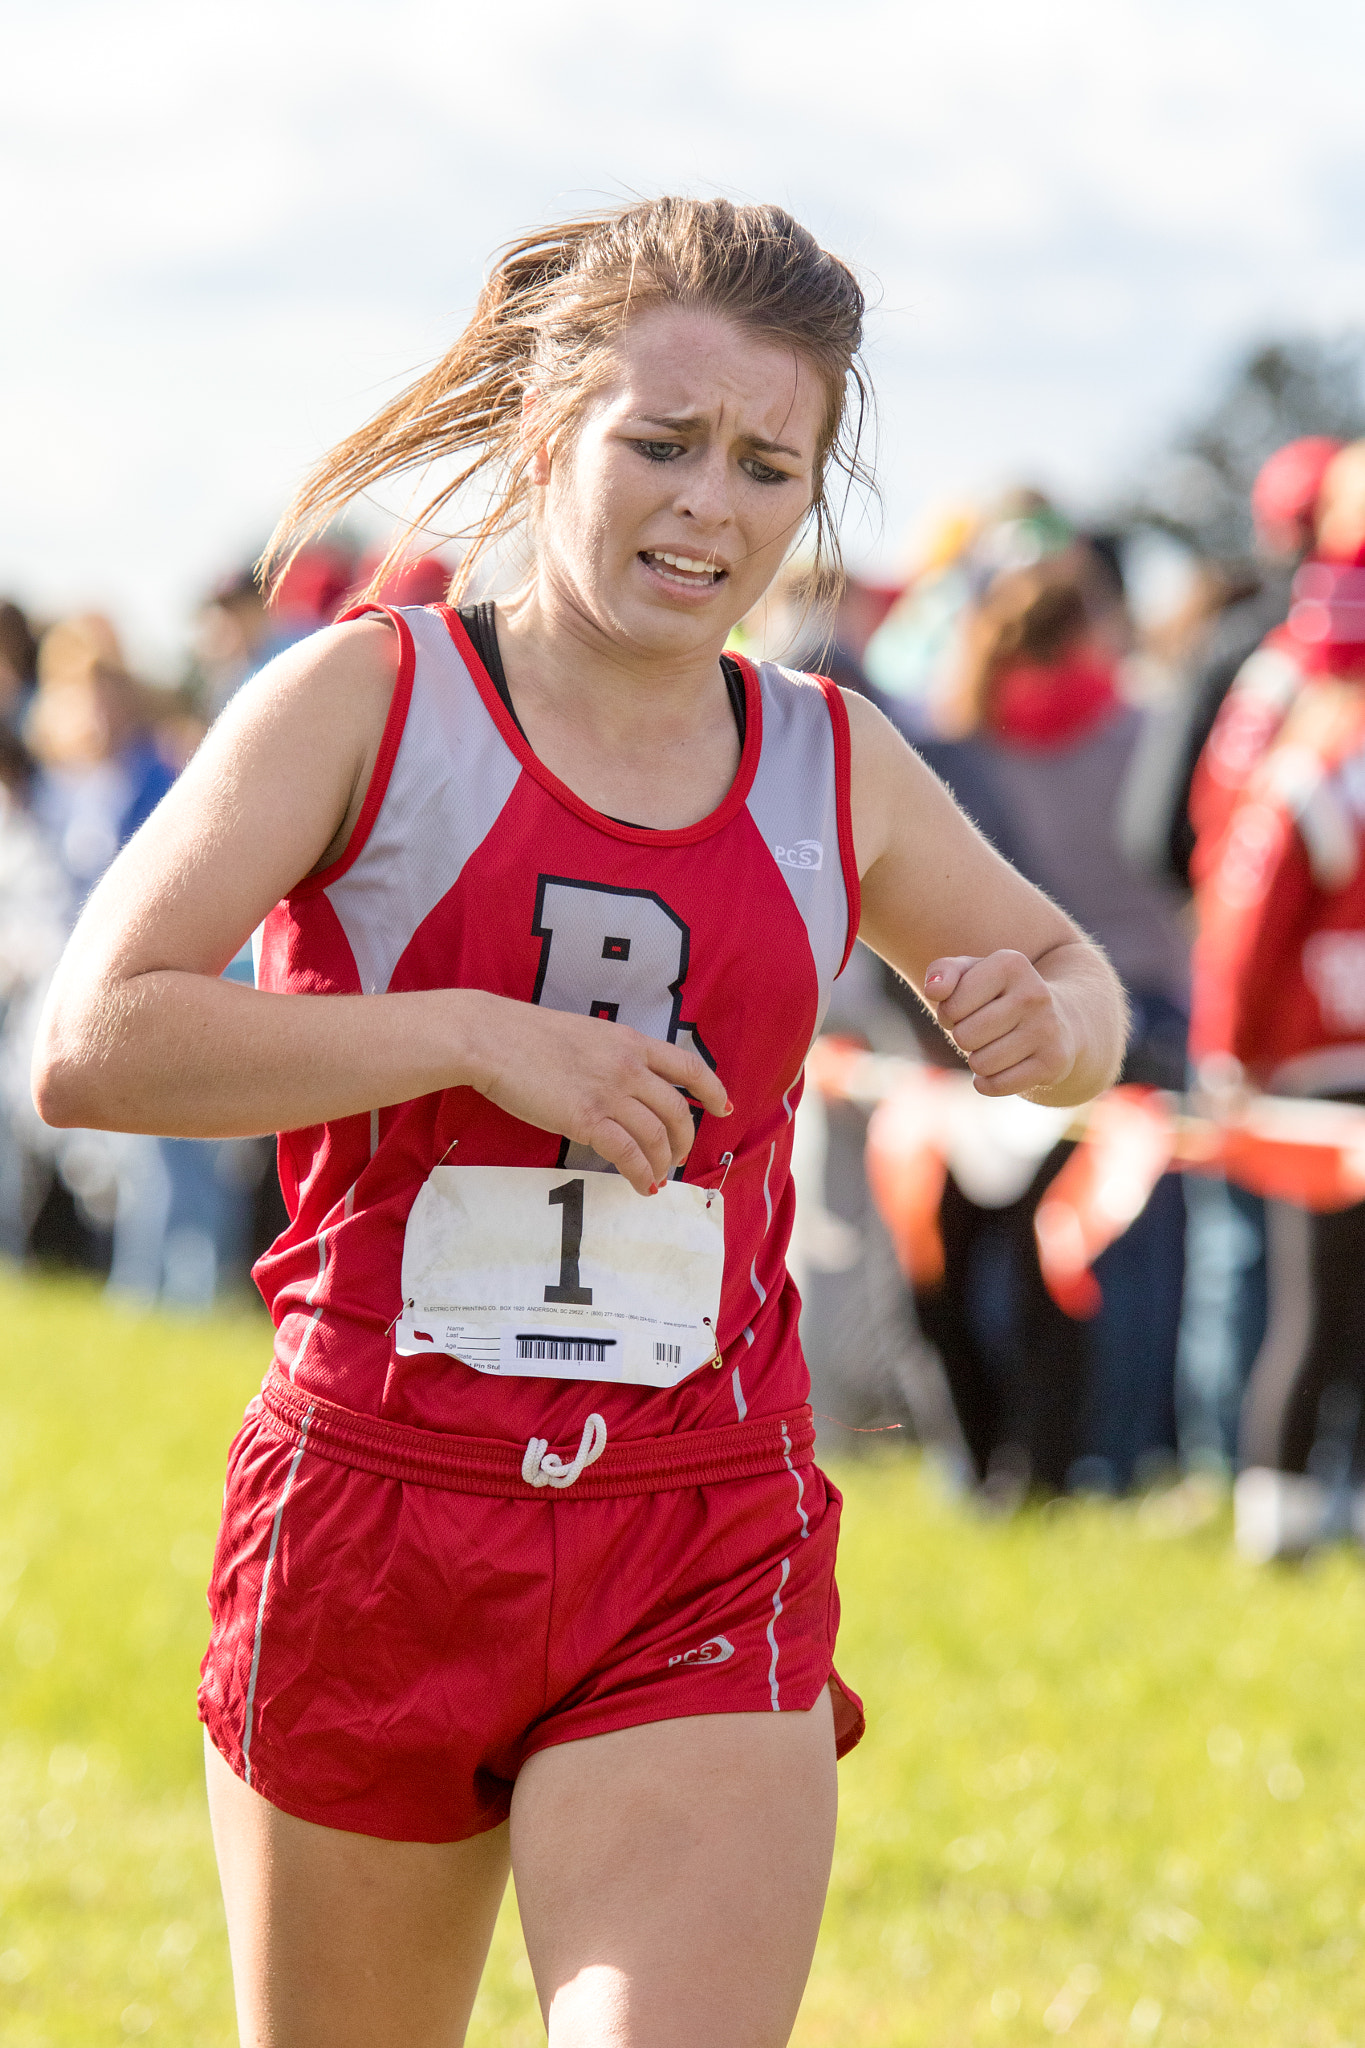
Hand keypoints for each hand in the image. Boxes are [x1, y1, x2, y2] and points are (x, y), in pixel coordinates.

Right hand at [462, 992, 730, 1194]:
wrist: (491, 1038)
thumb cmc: (526, 1036)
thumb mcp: (585, 1035)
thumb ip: (610, 1056)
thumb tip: (623, 1083)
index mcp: (630, 1041)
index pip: (688, 1066)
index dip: (711, 1090)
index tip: (722, 1109)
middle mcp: (628, 1066)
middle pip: (677, 1111)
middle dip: (684, 1141)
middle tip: (677, 1158)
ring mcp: (609, 1092)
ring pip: (657, 1136)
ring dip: (662, 1163)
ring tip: (657, 1178)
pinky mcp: (586, 1119)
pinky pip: (628, 1153)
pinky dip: (641, 1174)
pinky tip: (641, 1185)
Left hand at [925, 951, 1076, 1098]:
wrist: (1062, 1019)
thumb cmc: (1000, 995)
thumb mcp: (971, 973)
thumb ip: (943, 971)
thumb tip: (934, 989)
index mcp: (1010, 964)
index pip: (951, 1006)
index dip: (949, 1014)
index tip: (969, 1008)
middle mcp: (1034, 994)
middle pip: (964, 1037)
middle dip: (964, 1038)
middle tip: (983, 1030)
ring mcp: (1047, 1029)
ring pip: (980, 1064)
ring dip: (978, 1061)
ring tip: (996, 1046)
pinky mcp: (1053, 1062)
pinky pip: (997, 1085)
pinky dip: (990, 1083)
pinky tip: (1003, 1068)